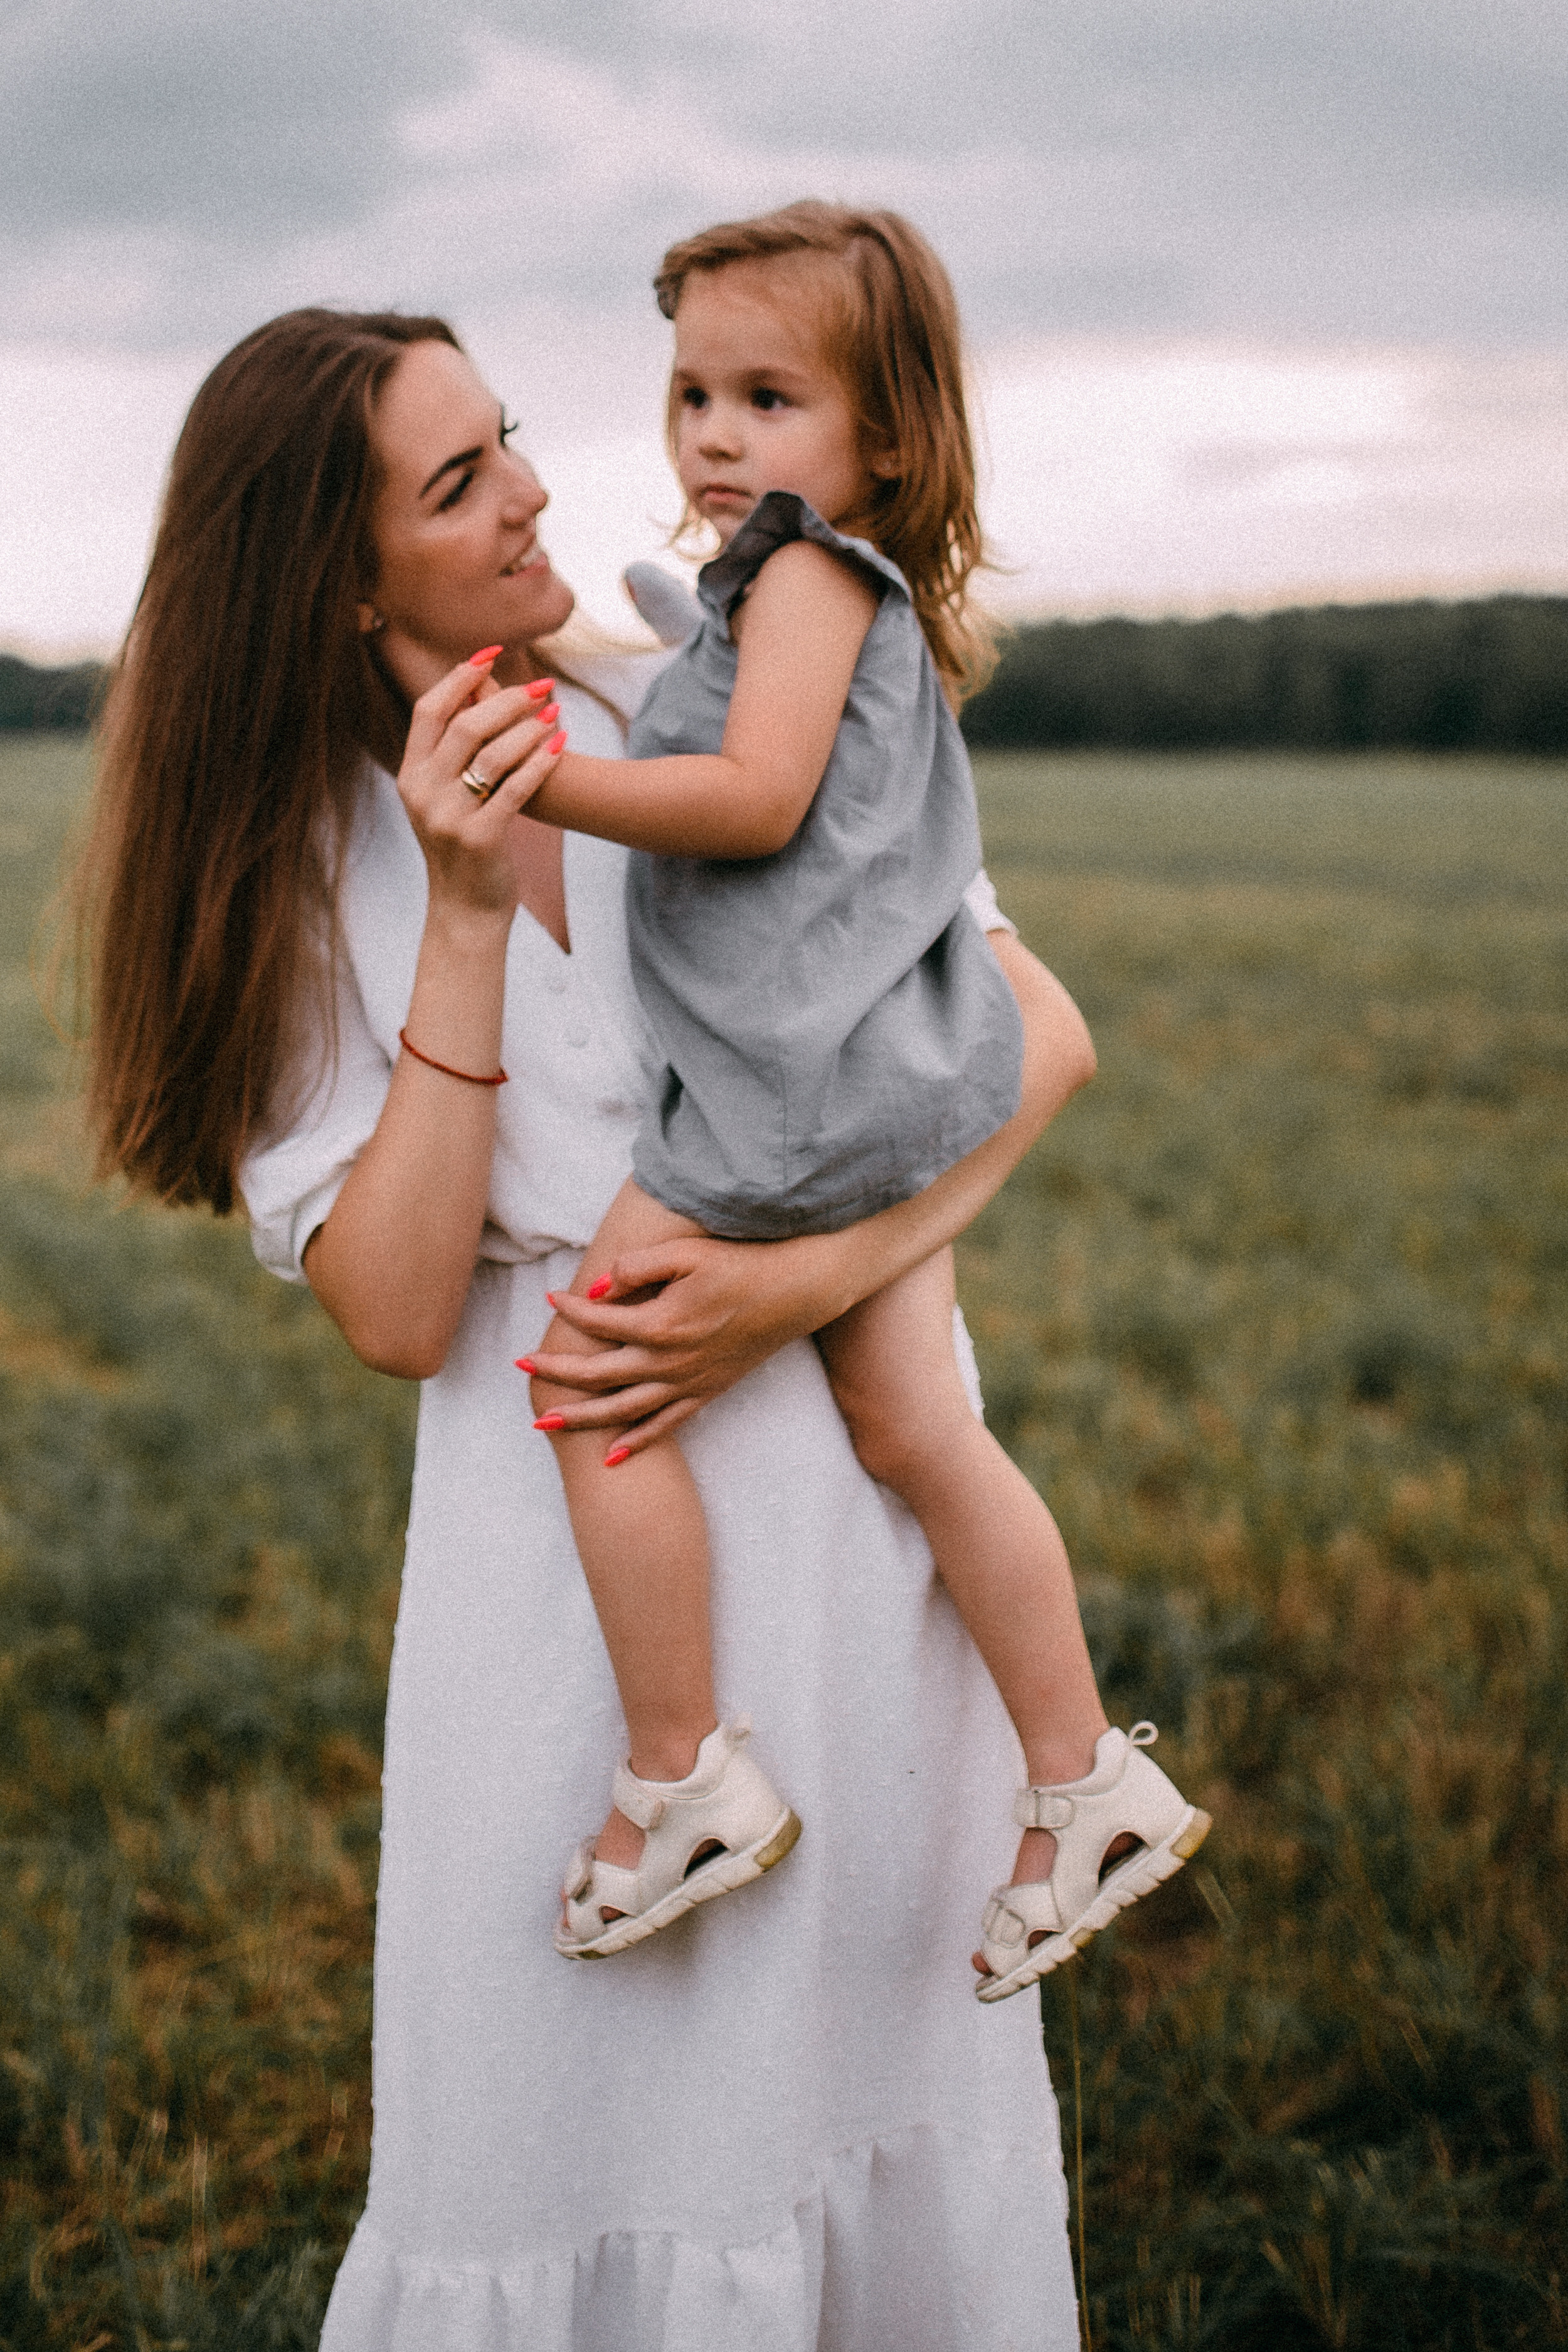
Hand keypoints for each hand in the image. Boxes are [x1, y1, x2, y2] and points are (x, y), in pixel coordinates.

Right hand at [397, 654, 566, 916]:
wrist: (464, 910)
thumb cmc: (462, 846)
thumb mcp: (442, 798)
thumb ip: (452, 753)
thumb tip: (478, 692)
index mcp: (410, 775)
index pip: (429, 710)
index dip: (459, 678)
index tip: (491, 654)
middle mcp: (422, 793)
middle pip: (465, 726)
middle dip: (507, 699)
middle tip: (542, 686)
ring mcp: (448, 817)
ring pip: (493, 755)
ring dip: (530, 729)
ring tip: (556, 713)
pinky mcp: (480, 838)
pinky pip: (516, 789)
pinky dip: (541, 763)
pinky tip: (560, 745)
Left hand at [522, 1233, 846, 1455]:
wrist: (796, 1291)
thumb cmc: (741, 1264)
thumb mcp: (686, 1253)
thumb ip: (636, 1268)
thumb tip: (594, 1289)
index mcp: (661, 1324)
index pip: (598, 1321)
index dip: (569, 1309)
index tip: (550, 1297)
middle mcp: (670, 1361)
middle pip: (598, 1374)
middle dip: (555, 1372)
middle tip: (520, 1366)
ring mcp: (688, 1382)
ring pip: (623, 1410)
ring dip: (581, 1418)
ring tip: (544, 1422)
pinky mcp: (706, 1393)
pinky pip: (665, 1425)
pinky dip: (636, 1443)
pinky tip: (611, 1456)